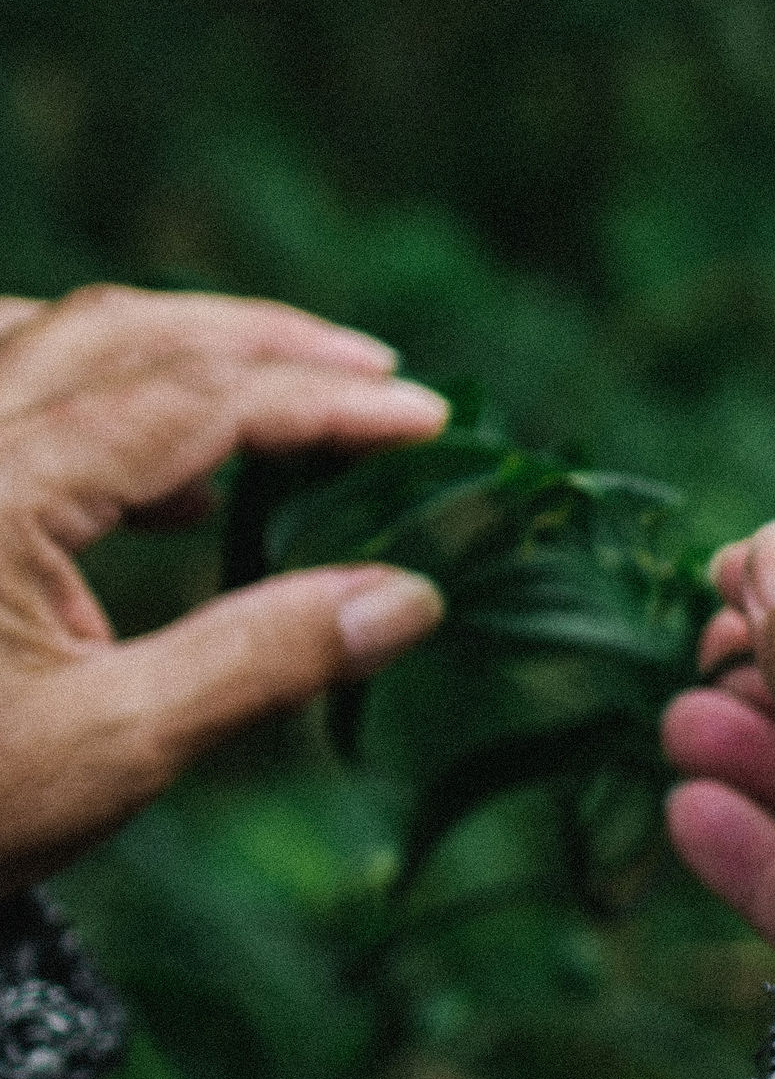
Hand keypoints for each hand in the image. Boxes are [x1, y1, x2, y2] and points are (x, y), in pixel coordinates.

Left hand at [0, 285, 450, 891]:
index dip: (319, 402)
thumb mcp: (108, 749)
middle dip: (257, 339)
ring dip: (171, 350)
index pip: (191, 401)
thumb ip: (263, 660)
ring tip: (274, 393)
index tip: (425, 419)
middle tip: (373, 373)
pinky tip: (154, 480)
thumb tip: (412, 597)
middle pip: (117, 329)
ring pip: (44, 336)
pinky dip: (92, 394)